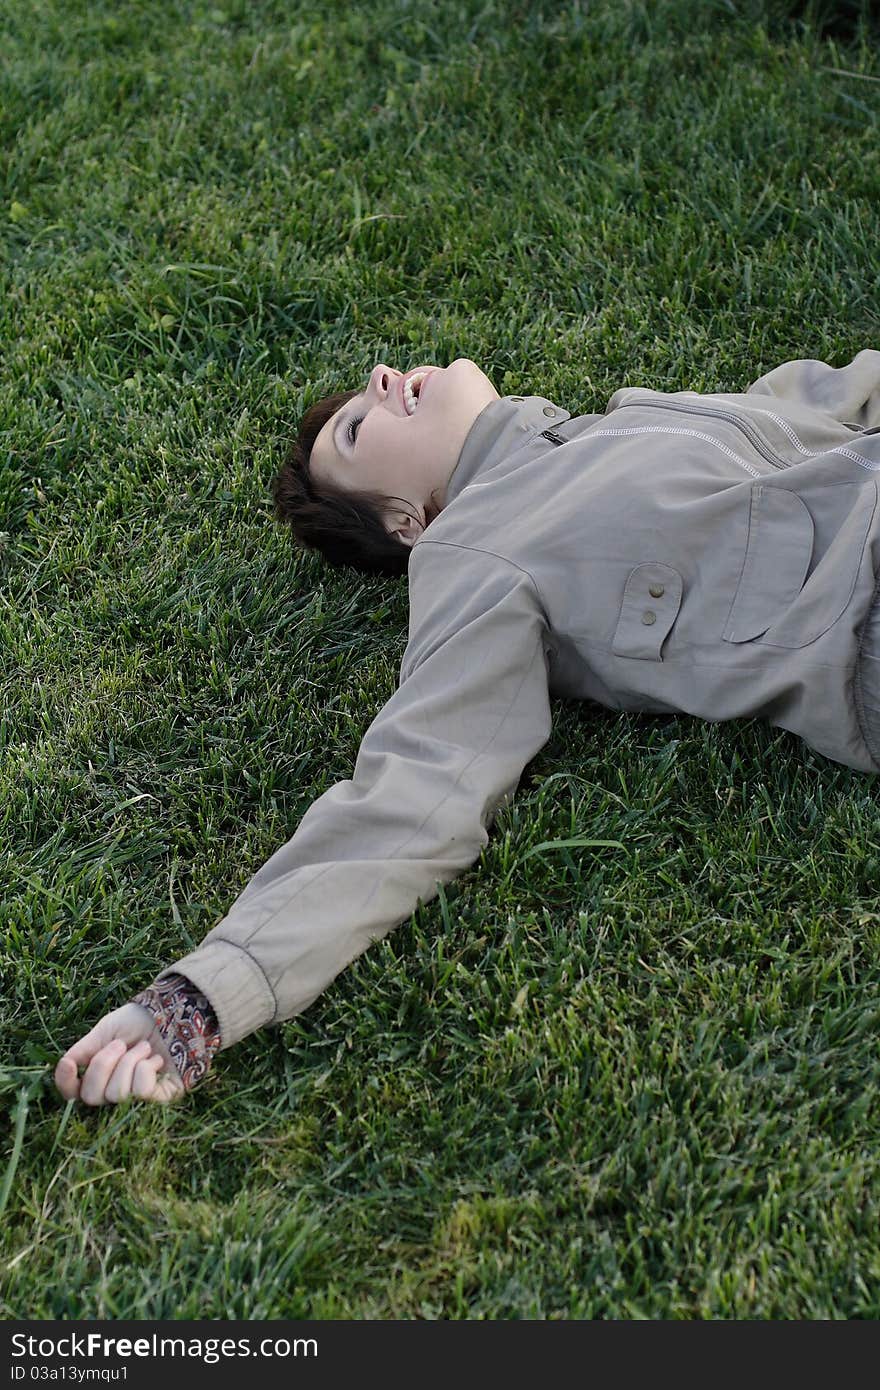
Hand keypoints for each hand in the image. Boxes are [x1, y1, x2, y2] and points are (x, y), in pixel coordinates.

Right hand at [54, 1002, 185, 1105]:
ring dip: (130, 1062)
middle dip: (104, 1064)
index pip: (72, 1094)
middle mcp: (114, 1092)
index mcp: (98, 1076)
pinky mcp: (160, 1099)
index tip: (69, 1064)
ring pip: (117, 1093)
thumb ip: (83, 1051)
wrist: (173, 1011)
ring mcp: (137, 1099)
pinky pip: (140, 1092)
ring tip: (144, 1048)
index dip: (66, 1083)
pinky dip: (146, 1069)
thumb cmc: (139, 1022)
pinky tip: (156, 1060)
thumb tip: (63, 1066)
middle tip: (122, 1044)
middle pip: (92, 1097)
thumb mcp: (106, 1031)